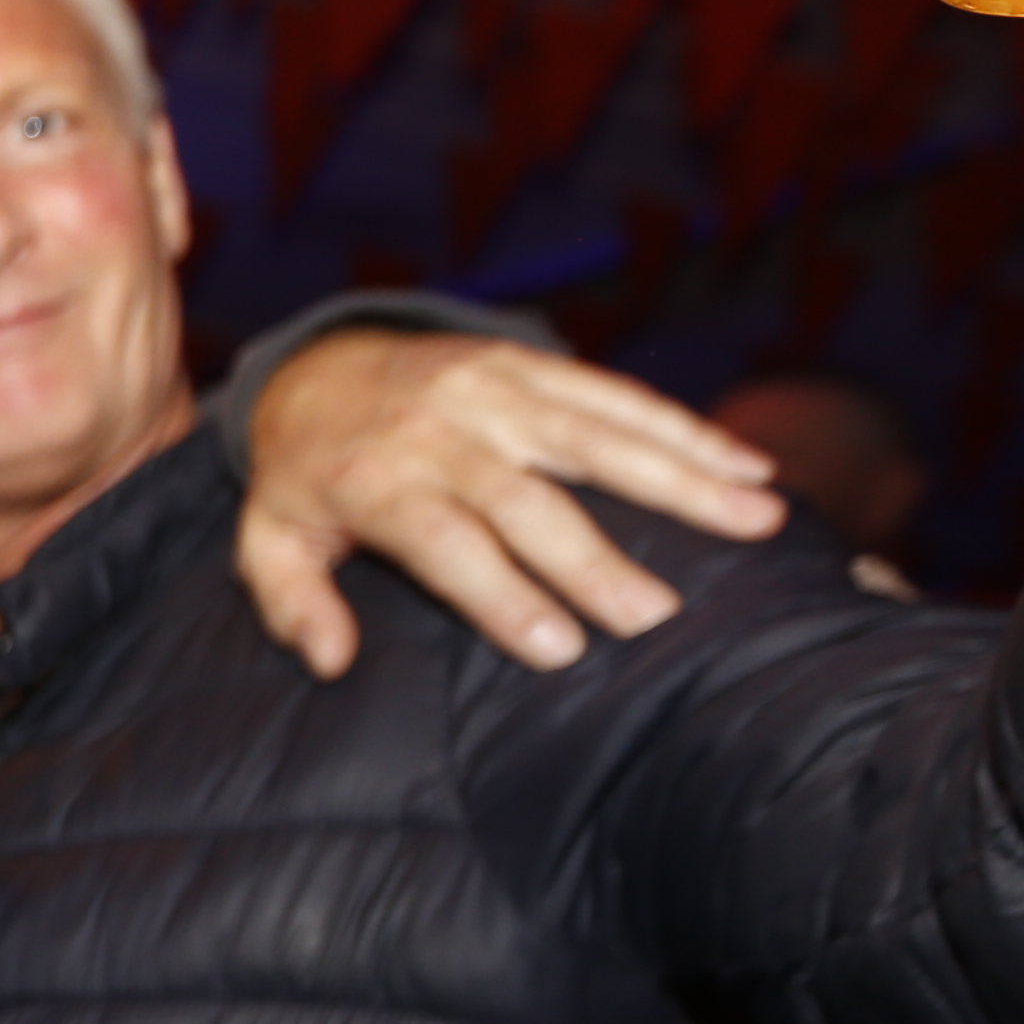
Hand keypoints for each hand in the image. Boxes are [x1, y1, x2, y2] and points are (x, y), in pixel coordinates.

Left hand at [237, 335, 786, 679]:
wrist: (317, 365)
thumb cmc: (305, 475)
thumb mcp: (268, 537)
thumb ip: (292, 600)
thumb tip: (329, 659)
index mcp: (379, 481)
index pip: (448, 543)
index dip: (502, 595)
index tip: (559, 649)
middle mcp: (443, 430)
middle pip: (528, 499)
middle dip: (593, 558)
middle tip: (655, 614)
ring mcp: (493, 389)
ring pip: (594, 435)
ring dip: (680, 477)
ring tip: (755, 519)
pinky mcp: (530, 364)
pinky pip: (616, 394)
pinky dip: (686, 428)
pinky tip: (749, 466)